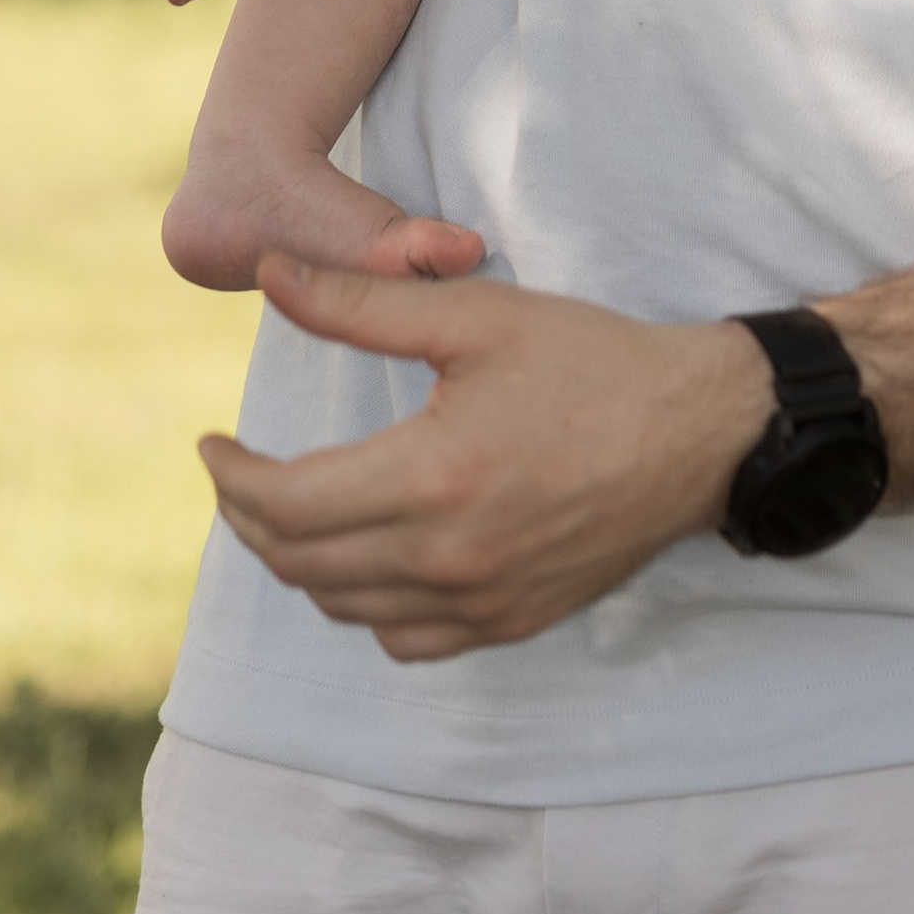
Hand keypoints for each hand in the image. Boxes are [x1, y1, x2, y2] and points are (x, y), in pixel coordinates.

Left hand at [201, 256, 772, 659]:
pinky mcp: (510, 623)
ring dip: (299, 561)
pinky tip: (367, 555)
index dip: (231, 478)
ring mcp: (481, 603)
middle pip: (300, 564)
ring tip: (291, 505)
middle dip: (249, 517)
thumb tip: (268, 274)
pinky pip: (403, 639)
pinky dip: (363, 604)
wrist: (700, 431)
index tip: (212, 445)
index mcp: (433, 477)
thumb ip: (362, 302)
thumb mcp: (476, 315)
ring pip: (344, 608)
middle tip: (239, 471)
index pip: (285, 504)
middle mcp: (449, 558)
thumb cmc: (592, 361)